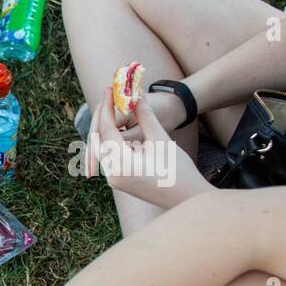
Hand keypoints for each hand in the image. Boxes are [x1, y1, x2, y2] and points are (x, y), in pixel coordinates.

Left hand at [86, 88, 211, 207]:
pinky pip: (109, 157)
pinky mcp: (118, 181)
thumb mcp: (161, 139)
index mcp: (122, 164)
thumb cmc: (179, 168)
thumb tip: (134, 94)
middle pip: (98, 139)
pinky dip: (111, 141)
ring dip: (105, 128)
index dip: (107, 106)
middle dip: (102, 116)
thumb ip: (145, 116)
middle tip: (108, 96)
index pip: (106, 129)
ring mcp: (114, 180)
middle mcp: (112, 174)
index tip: (109, 88)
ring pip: (101, 148)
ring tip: (112, 107)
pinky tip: (117, 126)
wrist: (186, 197)